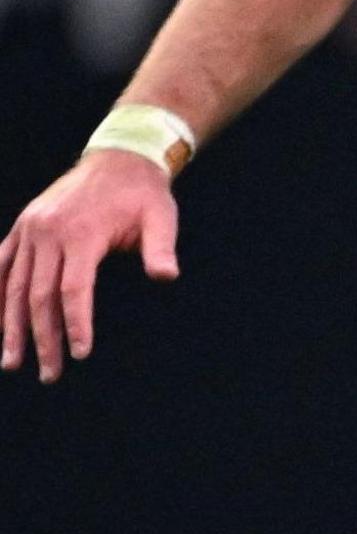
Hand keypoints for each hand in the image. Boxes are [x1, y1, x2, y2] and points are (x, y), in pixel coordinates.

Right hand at [1, 149, 179, 382]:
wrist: (118, 159)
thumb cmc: (144, 195)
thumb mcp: (161, 218)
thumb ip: (160, 249)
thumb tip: (166, 277)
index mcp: (82, 233)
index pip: (73, 290)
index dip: (75, 324)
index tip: (81, 354)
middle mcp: (48, 232)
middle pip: (39, 295)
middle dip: (42, 338)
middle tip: (49, 374)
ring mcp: (30, 229)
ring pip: (14, 285)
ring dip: (10, 326)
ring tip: (11, 362)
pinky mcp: (22, 227)